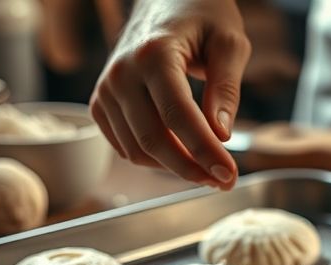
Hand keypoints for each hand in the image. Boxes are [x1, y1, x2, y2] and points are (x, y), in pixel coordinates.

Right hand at [90, 0, 249, 188]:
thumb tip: (221, 134)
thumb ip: (226, 88)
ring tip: (208, 168)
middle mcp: (122, 72)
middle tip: (223, 180)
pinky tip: (182, 155)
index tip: (229, 174)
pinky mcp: (101, 103)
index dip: (204, 151)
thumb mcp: (229, 43)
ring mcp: (106, 89)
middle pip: (153, 140)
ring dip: (174, 168)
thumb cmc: (202, 16)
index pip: (178, 116)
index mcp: (154, 53)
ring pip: (137, 150)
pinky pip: (125, 146)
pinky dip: (153, 159)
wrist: (165, 0)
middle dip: (191, 168)